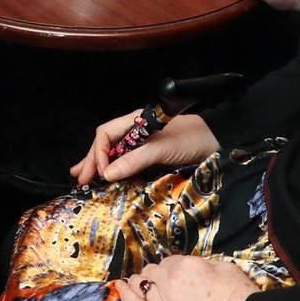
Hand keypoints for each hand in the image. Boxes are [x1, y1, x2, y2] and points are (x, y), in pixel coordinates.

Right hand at [69, 112, 218, 185]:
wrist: (219, 140)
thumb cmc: (191, 139)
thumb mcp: (161, 149)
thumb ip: (134, 160)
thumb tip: (107, 174)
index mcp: (135, 121)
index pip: (105, 134)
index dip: (99, 154)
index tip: (101, 175)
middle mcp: (136, 130)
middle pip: (106, 143)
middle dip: (92, 160)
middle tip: (80, 179)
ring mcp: (144, 142)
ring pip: (114, 152)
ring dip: (99, 164)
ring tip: (81, 176)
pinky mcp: (152, 154)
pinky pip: (127, 161)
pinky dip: (115, 169)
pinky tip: (108, 176)